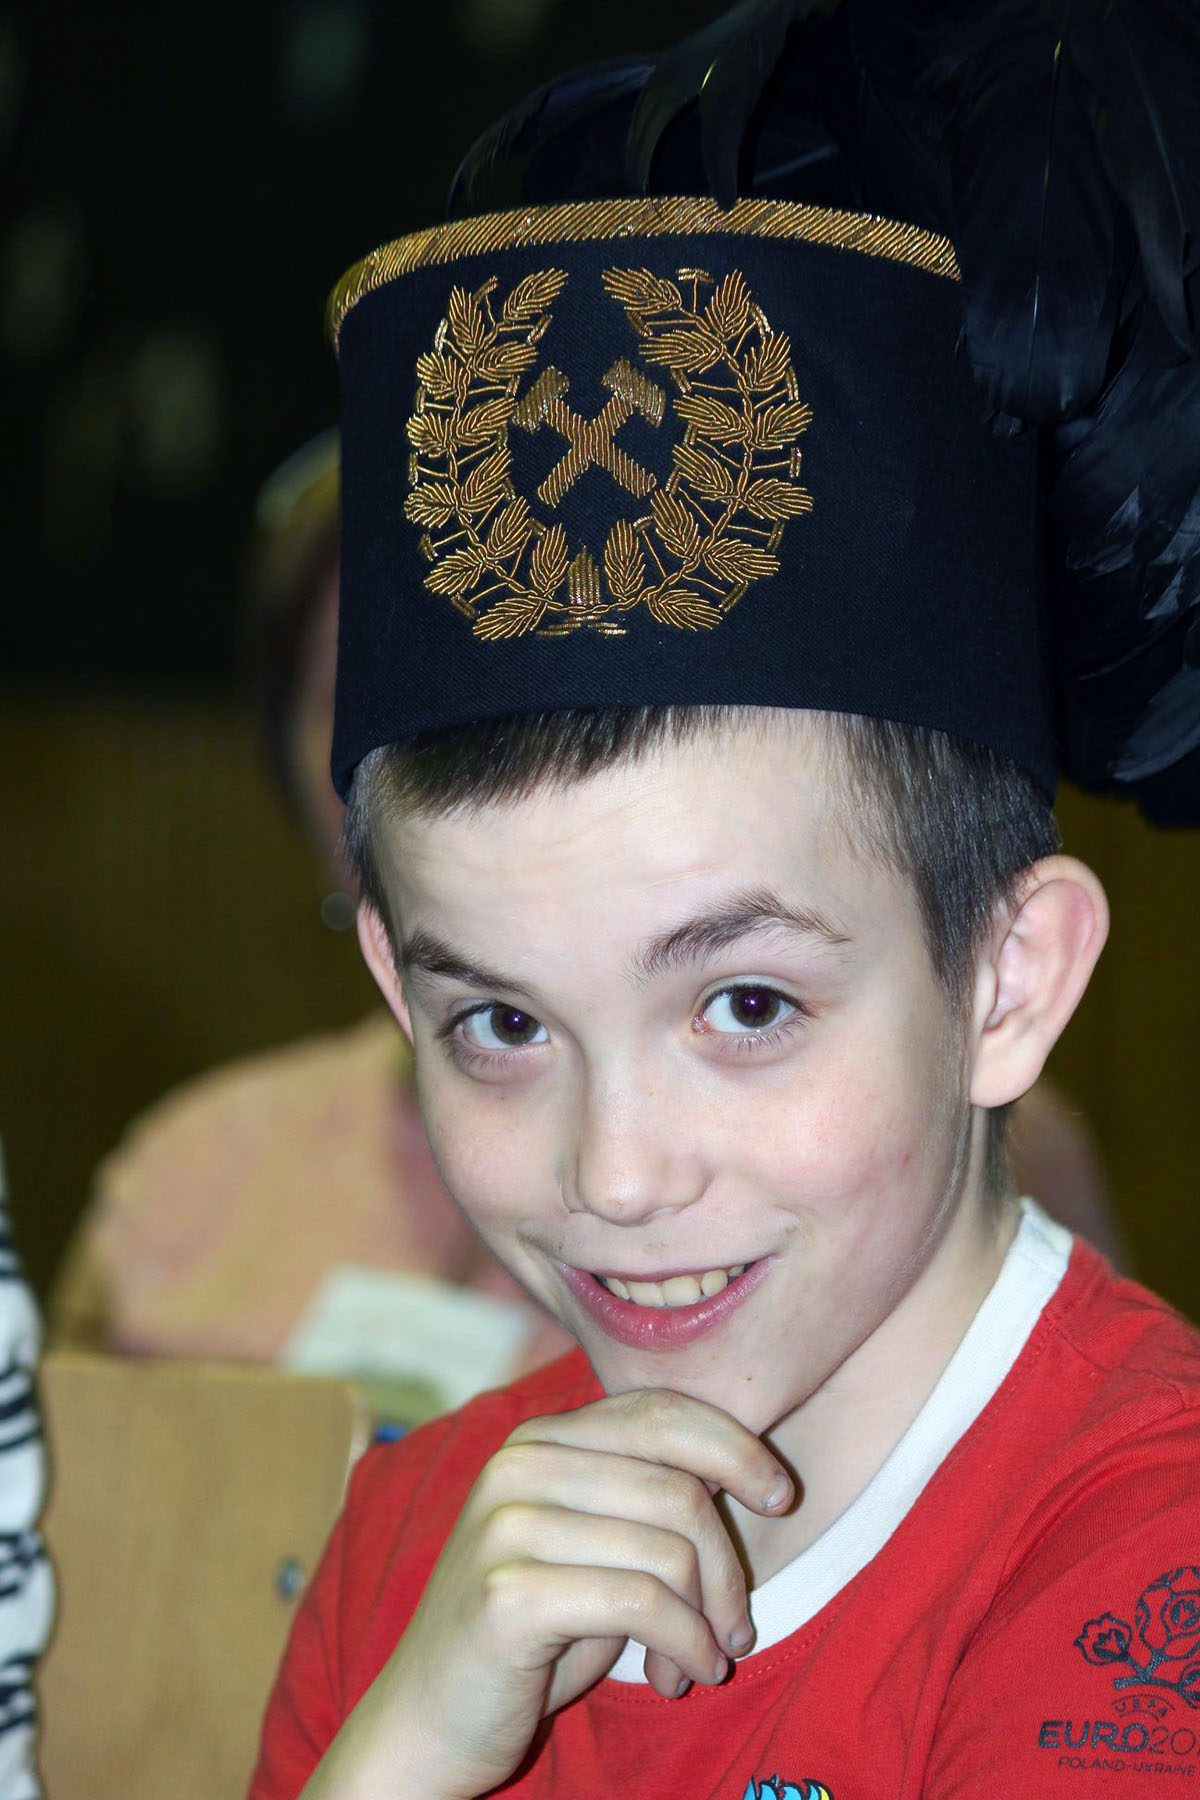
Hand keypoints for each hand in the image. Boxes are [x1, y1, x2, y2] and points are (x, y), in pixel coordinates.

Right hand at [300, 1387, 792, 1799]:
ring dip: (709, 1619)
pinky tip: (679, 1675)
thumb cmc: (528, 1634)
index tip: (780, 1497)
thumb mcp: (589, 1545)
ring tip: (704, 1658)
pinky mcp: (508, 1592)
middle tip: (737, 1627)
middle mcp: (517, 1465)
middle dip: (729, 1568)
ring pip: (668, 1550)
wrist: (425, 1721)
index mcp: (538, 1438)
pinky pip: (642, 1602)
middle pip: (678, 1489)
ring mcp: (506, 1524)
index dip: (735, 1448)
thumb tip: (752, 1475)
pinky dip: (684, 1643)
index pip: (661, 1412)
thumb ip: (643, 1496)